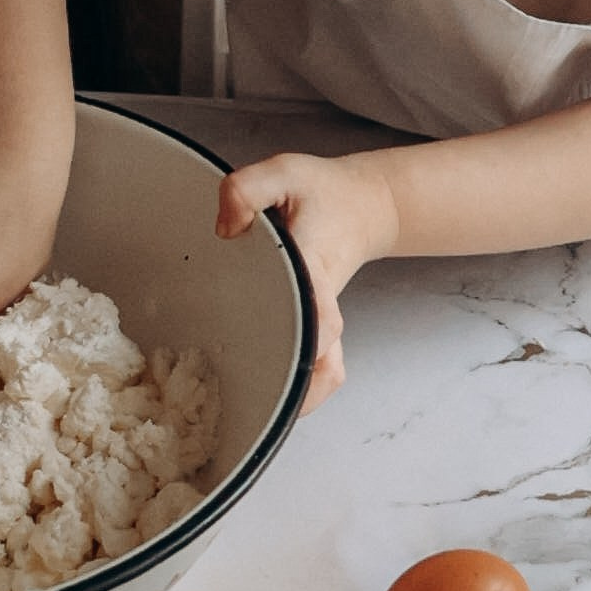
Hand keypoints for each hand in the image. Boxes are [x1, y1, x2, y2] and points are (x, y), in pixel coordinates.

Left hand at [216, 152, 399, 412]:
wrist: (364, 206)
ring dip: (301, 396)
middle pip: (323, 357)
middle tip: (258, 408)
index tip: (297, 348)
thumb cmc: (320, 192)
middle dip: (297, 385)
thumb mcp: (283, 171)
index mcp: (315, 264)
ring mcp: (324, 322)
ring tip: (259, 418)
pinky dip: (302, 392)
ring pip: (326, 373)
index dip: (310, 330)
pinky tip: (267, 402)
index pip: (318, 306)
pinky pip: (319, 372)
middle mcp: (323, 302)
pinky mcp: (318, 330)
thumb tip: (225, 228)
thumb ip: (248, 189)